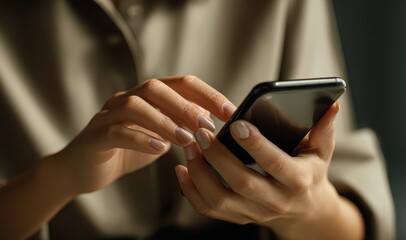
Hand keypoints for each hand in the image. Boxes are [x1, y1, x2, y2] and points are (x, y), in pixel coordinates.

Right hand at [50, 75, 233, 194]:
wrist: (83, 169)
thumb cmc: (127, 150)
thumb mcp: (159, 137)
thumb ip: (180, 127)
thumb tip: (212, 124)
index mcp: (147, 97)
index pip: (181, 83)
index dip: (207, 94)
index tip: (230, 111)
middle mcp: (127, 98)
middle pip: (156, 87)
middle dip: (186, 104)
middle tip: (208, 125)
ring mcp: (108, 115)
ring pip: (135, 105)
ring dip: (164, 121)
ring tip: (186, 139)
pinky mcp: (95, 136)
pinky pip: (116, 131)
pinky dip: (140, 138)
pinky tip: (159, 149)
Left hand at [176, 102, 363, 239]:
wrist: (306, 210)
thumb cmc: (311, 172)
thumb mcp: (321, 152)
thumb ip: (323, 129)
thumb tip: (331, 105)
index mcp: (298, 180)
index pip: (275, 164)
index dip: (256, 145)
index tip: (237, 123)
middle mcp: (276, 201)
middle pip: (242, 183)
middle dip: (218, 157)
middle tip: (201, 131)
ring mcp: (254, 213)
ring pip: (220, 199)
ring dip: (200, 173)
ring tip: (190, 146)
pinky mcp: (239, 217)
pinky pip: (209, 209)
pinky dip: (192, 191)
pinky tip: (183, 169)